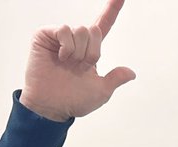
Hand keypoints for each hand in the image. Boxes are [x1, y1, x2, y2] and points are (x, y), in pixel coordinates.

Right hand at [19, 0, 135, 121]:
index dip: (112, 10)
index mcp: (90, 50)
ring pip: (81, 30)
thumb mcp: (101, 92)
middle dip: (92, 51)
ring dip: (79, 52)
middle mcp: (76, 41)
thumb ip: (115, 78)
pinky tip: (61, 58)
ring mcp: (60, 37)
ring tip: (69, 65)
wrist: (52, 106)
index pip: (104, 25)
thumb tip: (131, 73)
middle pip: (94, 29)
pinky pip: (64, 30)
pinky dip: (67, 47)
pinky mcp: (45, 35)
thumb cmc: (74, 100)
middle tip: (81, 67)